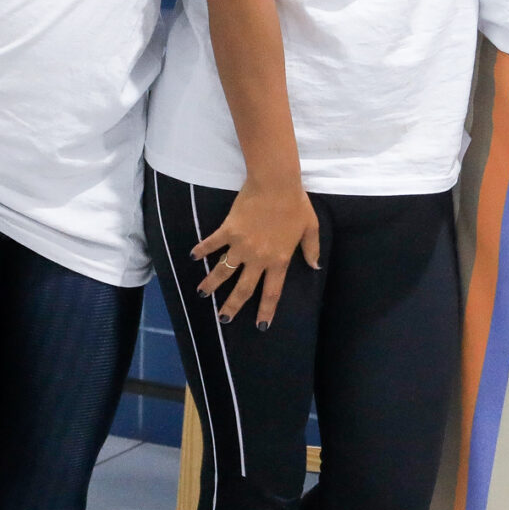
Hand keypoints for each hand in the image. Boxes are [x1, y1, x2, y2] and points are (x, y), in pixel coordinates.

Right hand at [191, 180, 319, 328]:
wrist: (276, 184)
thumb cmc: (296, 204)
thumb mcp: (311, 227)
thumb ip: (311, 249)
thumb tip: (315, 266)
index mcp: (279, 260)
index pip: (272, 291)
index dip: (266, 310)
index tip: (260, 325)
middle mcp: (258, 258)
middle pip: (244, 288)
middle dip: (233, 306)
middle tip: (224, 319)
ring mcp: (241, 245)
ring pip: (223, 271)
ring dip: (211, 283)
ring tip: (202, 294)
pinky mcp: (228, 230)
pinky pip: (212, 243)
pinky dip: (202, 250)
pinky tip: (193, 257)